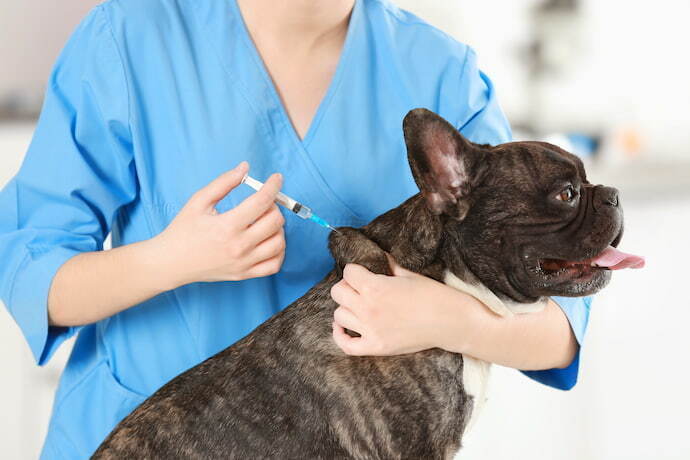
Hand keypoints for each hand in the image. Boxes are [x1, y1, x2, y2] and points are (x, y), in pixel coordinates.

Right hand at [154, 161, 285, 287]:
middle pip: (275, 221)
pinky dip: (279, 251)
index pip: (262, 201)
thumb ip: (224, 182)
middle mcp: (239, 246)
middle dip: (274, 206)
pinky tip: (268, 240)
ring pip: (279, 243)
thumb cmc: (183, 230)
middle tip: (264, 202)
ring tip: (265, 221)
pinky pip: (275, 265)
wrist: (171, 262)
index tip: (277, 178)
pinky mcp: (244, 274)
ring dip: (278, 228)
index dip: (273, 186)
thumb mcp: (199, 201)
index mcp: (227, 226)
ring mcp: (243, 263)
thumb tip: (245, 167)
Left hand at [330, 255, 471, 355]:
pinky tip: (343, 326)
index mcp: (376, 287)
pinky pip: (346, 344)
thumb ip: (388, 265)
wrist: (452, 322)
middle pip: (338, 292)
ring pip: (339, 315)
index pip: (348, 273)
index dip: (355, 270)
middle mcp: (368, 309)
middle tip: (360, 287)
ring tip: (358, 306)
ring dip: (347, 308)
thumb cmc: (434, 295)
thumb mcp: (409, 275)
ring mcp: (371, 330)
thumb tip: (378, 256)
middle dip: (347, 286)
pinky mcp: (376, 347)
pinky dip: (340, 335)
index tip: (363, 272)